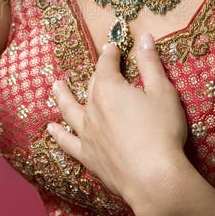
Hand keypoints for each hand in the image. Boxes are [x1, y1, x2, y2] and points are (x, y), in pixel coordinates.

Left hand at [47, 34, 189, 215]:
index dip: (110, 54)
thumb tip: (144, 38)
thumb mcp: (162, 91)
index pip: (107, 64)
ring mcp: (86, 133)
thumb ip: (150, 64)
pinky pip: (67, 142)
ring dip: (62, 97)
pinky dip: (58, 135)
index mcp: (109, 89)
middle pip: (91, 86)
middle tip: (99, 65)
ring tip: (55, 87)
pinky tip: (51, 130)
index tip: (112, 46)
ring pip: (69, 110)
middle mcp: (92, 109)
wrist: (153, 177)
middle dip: (96, 73)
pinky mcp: (87, 156)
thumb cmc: (162, 132)